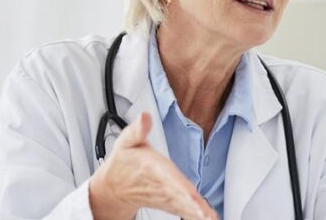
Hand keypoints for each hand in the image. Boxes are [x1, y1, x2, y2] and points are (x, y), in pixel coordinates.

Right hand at [89, 112, 217, 219]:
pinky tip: (209, 219)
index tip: (191, 196)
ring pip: (182, 206)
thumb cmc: (124, 162)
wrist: (114, 186)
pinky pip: (183, 211)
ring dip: (196, 213)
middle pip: (178, 196)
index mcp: (152, 168)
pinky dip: (195, 216)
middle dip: (192, 205)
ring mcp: (165, 198)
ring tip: (211, 218)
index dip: (179, 187)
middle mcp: (160, 186)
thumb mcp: (126, 142)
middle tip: (206, 214)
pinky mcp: (169, 204)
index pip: (167, 178)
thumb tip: (144, 117)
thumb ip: (136, 130)